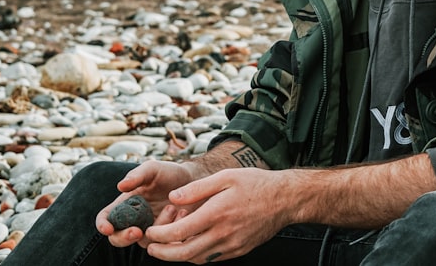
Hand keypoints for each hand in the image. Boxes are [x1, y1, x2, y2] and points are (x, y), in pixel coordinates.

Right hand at [95, 160, 193, 248]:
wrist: (193, 179)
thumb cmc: (168, 173)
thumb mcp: (152, 169)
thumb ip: (137, 175)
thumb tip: (121, 186)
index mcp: (124, 204)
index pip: (106, 218)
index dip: (103, 225)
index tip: (108, 229)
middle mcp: (133, 219)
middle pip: (118, 238)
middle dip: (124, 238)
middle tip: (138, 231)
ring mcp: (149, 229)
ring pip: (144, 241)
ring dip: (157, 227)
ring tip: (172, 208)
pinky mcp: (165, 236)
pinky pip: (164, 243)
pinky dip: (172, 230)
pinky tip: (182, 213)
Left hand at [142, 168, 291, 263]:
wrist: (285, 199)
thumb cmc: (256, 184)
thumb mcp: (226, 177)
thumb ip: (196, 188)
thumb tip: (173, 197)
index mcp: (217, 213)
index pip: (179, 232)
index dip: (159, 235)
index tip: (151, 231)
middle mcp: (223, 233)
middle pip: (184, 253)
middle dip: (163, 253)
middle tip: (151, 248)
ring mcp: (231, 245)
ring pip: (197, 259)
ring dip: (179, 256)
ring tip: (169, 246)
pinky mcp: (238, 250)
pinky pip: (211, 259)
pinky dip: (197, 255)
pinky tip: (193, 244)